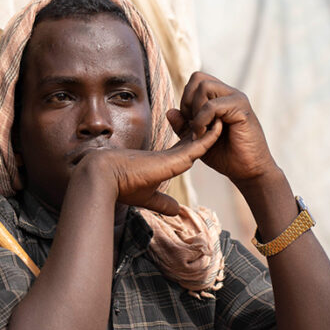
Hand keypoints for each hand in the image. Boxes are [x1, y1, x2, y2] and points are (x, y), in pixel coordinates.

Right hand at [80, 120, 221, 215]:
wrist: (103, 177)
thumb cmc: (121, 187)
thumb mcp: (146, 197)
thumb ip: (161, 203)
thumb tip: (176, 212)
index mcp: (164, 165)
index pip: (187, 152)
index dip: (199, 144)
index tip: (210, 136)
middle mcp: (169, 158)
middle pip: (195, 143)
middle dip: (208, 132)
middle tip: (222, 119)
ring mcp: (170, 156)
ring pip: (198, 141)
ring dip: (212, 130)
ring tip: (226, 117)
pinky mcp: (171, 159)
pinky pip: (197, 145)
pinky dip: (210, 137)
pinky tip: (221, 126)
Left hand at [167, 72, 277, 186]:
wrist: (247, 170)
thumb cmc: (224, 155)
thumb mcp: (197, 140)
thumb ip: (183, 126)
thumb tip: (170, 111)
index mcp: (220, 97)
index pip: (195, 80)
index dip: (186, 99)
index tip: (188, 122)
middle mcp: (229, 94)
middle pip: (198, 78)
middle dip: (188, 102)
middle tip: (192, 125)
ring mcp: (237, 99)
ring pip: (204, 87)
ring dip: (195, 110)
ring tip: (199, 131)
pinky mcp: (242, 110)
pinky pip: (212, 105)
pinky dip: (202, 120)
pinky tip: (204, 135)